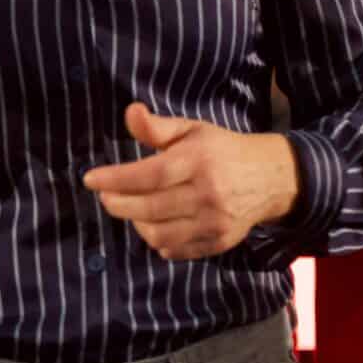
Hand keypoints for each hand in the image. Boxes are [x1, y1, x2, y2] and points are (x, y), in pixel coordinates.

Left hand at [81, 103, 298, 260]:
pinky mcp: (220, 242)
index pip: (151, 175)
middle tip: (105, 196)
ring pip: (161, 234)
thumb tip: (130, 112)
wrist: (271, 179)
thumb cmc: (221, 150)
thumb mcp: (191, 129)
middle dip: (118, 204)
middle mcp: (208, 194)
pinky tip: (151, 225)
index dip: (116, 179)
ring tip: (130, 209)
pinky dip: (157, 241)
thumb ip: (158, 126)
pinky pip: (177, 250)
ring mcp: (215, 222)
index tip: (90, 179)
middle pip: (151, 208)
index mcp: (198, 161)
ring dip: (135, 224)